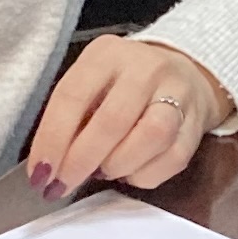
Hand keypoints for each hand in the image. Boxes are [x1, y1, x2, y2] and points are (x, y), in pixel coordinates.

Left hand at [28, 35, 233, 197]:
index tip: (40, 174)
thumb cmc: (122, 85)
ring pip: (151, 137)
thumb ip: (70, 117)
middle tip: (64, 184)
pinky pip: (172, 159)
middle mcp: (146, 68)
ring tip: (104, 171)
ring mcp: (178, 94)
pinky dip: (144, 175)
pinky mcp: (197, 124)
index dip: (52, 140)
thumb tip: (48, 168)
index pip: (73, 96)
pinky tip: (130, 172)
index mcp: (107, 54)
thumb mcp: (90, 82)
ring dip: (118, 165)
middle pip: (113, 120)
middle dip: (82, 160)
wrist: (185, 73)